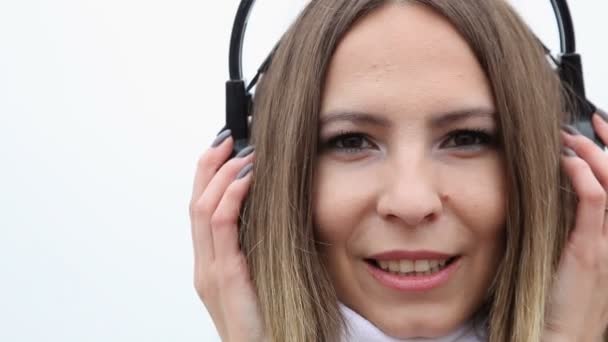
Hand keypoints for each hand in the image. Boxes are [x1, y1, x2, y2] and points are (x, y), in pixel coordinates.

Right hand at [189, 131, 264, 341]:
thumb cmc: (269, 323)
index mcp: (211, 265)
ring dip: (221, 174)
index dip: (208, 175)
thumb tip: (274, 212)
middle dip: (209, 166)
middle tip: (227, 138)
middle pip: (196, 203)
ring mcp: (210, 273)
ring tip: (242, 152)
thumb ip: (259, 250)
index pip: (202, 210)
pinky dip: (231, 196)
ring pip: (203, 210)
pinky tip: (248, 178)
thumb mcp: (262, 278)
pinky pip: (222, 227)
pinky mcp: (225, 278)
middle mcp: (204, 266)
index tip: (225, 148)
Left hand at [544, 113, 607, 340]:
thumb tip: (557, 189)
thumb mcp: (575, 255)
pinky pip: (595, 204)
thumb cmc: (563, 299)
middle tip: (585, 126)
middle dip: (607, 144)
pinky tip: (568, 163)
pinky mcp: (589, 251)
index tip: (598, 127)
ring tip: (570, 140)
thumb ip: (574, 224)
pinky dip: (584, 178)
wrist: (564, 336)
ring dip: (592, 155)